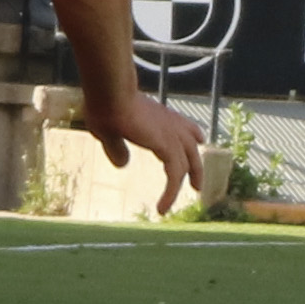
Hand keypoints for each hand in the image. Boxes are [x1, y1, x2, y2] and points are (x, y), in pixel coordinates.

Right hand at [84, 90, 205, 213]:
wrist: (109, 94)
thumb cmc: (105, 106)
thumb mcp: (108, 131)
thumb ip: (116, 147)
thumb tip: (123, 164)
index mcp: (158, 115)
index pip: (181, 125)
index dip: (190, 134)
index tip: (200, 140)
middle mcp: (169, 123)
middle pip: (191, 146)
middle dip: (195, 166)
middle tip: (197, 185)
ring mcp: (171, 134)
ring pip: (185, 164)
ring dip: (183, 185)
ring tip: (172, 205)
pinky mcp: (167, 146)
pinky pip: (175, 176)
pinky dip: (170, 194)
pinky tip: (161, 209)